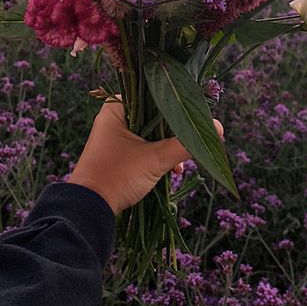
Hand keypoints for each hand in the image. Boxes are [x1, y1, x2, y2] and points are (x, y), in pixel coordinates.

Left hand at [66, 98, 224, 214]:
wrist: (88, 209)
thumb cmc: (118, 176)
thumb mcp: (156, 159)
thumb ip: (186, 143)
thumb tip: (218, 128)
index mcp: (115, 108)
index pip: (152, 95)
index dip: (176, 108)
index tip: (193, 122)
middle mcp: (113, 118)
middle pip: (154, 117)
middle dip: (174, 135)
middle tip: (188, 147)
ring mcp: (113, 137)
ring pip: (150, 135)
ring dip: (167, 149)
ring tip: (179, 167)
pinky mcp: (116, 155)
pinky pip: (143, 148)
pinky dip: (157, 158)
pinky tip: (170, 173)